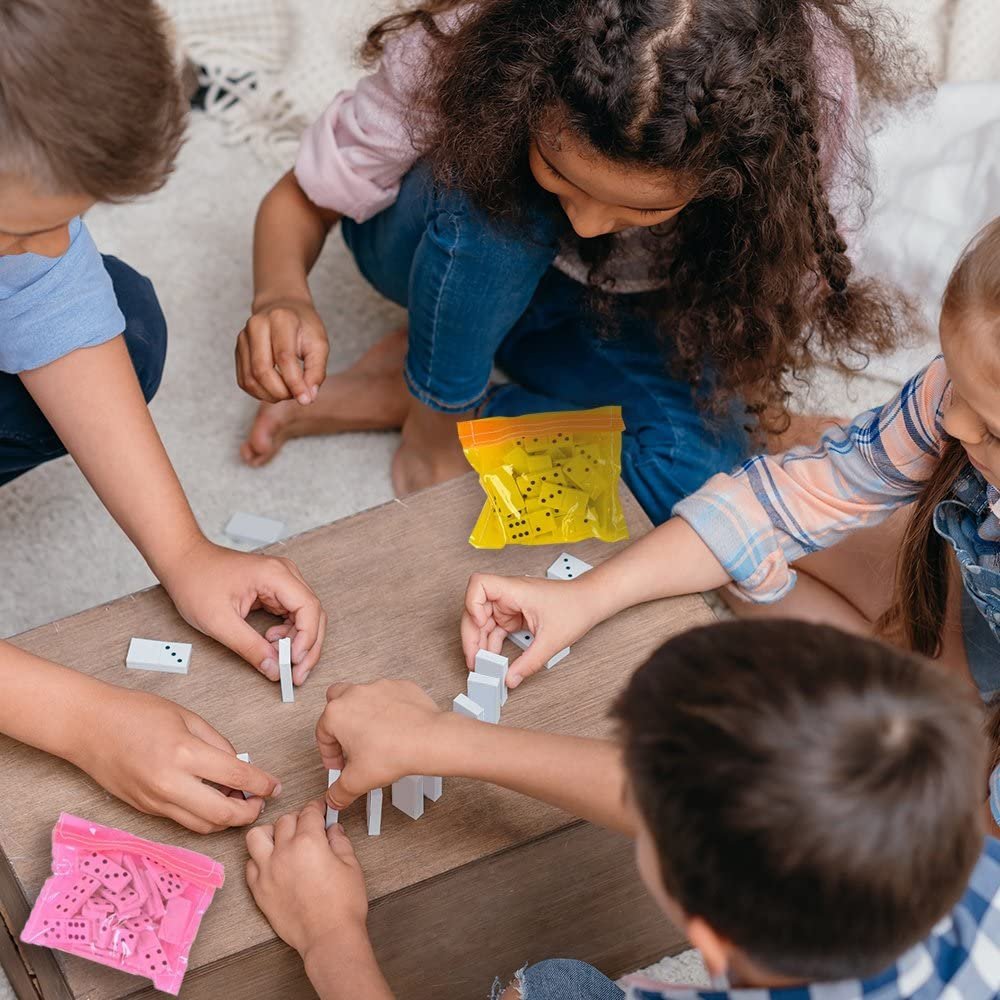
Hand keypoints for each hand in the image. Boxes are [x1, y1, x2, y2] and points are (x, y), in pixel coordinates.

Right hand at [71, 685, 280, 832]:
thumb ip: (217, 743)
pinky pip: (183, 821)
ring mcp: (155, 801)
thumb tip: (238, 767)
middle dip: (249, 812)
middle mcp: (170, 784)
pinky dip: (204, 817)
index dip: (262, 784)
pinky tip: (213, 801)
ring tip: (240, 803)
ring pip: (203, 826)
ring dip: (227, 820)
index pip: (236, 777)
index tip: (276, 786)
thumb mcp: (186, 717)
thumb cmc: (136, 712)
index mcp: (185, 753)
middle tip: (261, 802)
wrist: (88, 726)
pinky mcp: (145, 810)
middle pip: (222, 814)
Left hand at [162, 539, 325, 683]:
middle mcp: (285, 574)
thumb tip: (274, 669)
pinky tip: (273, 644)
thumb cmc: (196, 582)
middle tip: (296, 675)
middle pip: (313, 613)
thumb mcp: (219, 621)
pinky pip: (293, 614)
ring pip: (306, 616)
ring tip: (282, 662)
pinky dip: (289, 634)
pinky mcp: (275, 589)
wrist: (184, 562)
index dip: (307, 639)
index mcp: (275, 574)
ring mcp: (282, 580)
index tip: (294, 663)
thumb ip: (249, 647)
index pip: (309, 608)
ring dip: (300, 642)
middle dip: (308, 647)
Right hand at [236, 297, 329, 404]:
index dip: (295, 383)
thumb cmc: (304, 327)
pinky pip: (243, 381)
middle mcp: (256, 325)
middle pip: (262, 369)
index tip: (306, 400)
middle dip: (281, 391)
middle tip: (296, 395)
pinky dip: (259, 393)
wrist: (283, 308)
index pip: (284, 357)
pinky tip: (274, 391)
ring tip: (287, 393)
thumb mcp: (319, 344)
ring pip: (250, 378)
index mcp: (280, 319)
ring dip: (269, 395)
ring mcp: (243, 338)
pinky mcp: (237, 350)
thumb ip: (316, 370)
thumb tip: (308, 397)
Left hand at [246, 800, 367, 957]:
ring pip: (257, 836)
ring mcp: (268, 871)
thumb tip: (333, 830)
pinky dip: (259, 859)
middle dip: (298, 818)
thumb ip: (340, 841)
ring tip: (281, 839)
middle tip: (307, 826)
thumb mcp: (351, 865)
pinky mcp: (259, 890)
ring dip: (270, 833)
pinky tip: (272, 862)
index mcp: (309, 842)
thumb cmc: (342, 906)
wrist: (329, 937)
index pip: (309, 812)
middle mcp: (284, 852)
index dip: (317, 807)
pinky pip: (250, 865)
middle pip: (284, 820)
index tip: (319, 809)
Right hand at [317, 681, 444, 810]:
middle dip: (338, 722)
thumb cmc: (394, 752)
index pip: (321, 733)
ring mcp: (379, 687)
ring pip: (363, 696)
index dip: (329, 754)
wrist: (428, 740)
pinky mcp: (400, 687)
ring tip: (374, 737)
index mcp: (337, 713)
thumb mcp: (357, 781)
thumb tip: (335, 797)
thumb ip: (338, 792)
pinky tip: (395, 728)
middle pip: (335, 702)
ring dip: (364, 714)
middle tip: (347, 742)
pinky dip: (388, 709)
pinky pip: (388, 696)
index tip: (339, 765)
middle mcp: (356, 694)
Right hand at [461, 573, 601, 687]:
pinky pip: (495, 629)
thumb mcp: (552, 640)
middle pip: (475, 609)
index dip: (472, 604)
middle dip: (471, 635)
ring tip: (482, 666)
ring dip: (479, 643)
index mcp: (515, 590)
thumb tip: (510, 679)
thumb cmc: (575, 607)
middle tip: (475, 661)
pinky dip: (491, 644)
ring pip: (482, 622)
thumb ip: (529, 662)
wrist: (590, 602)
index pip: (479, 584)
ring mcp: (510, 605)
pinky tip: (493, 660)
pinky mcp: (514, 615)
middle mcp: (508, 595)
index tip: (480, 625)